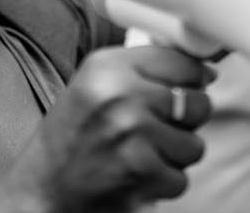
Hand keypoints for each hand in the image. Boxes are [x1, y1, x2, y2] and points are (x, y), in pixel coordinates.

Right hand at [0, 46, 212, 211]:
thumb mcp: (95, 83)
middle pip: (197, 103)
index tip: (186, 89)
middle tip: (155, 129)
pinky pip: (181, 178)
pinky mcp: (140, 173)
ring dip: (174, 156)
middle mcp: (120, 96)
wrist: (44, 188)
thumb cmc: (73, 135)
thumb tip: (205, 72)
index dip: (192, 79)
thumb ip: (142, 69)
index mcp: (108, 67)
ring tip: (141, 154)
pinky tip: (136, 176)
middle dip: (185, 121)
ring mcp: (132, 135)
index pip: (182, 62)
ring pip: (194, 145)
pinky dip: (162, 184)